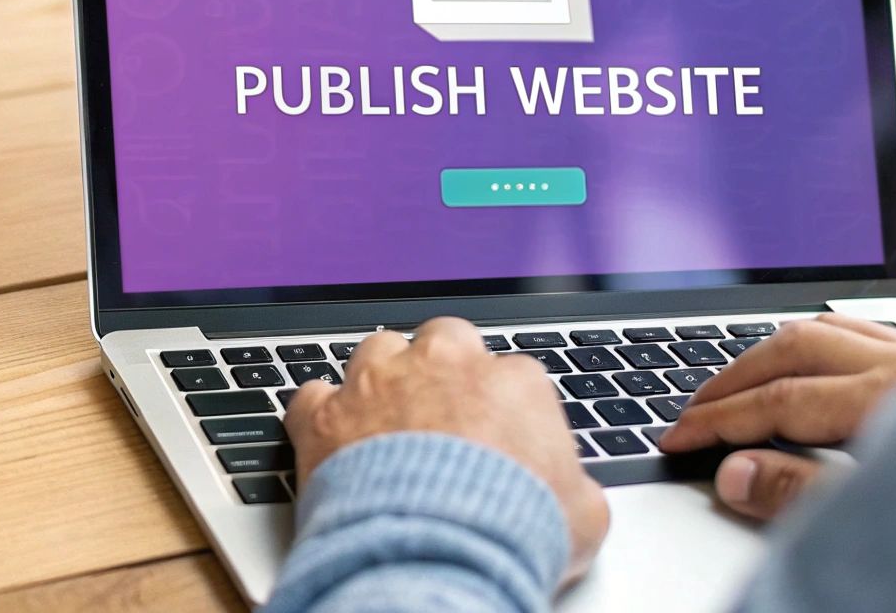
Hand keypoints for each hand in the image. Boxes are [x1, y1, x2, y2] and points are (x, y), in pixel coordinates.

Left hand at [286, 318, 608, 584]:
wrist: (437, 555)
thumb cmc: (513, 533)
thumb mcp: (582, 514)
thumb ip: (575, 483)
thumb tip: (575, 493)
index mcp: (512, 381)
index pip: (508, 373)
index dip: (499, 405)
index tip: (495, 434)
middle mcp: (443, 365)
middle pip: (442, 340)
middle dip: (441, 369)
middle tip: (442, 414)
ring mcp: (378, 383)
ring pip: (376, 351)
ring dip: (380, 380)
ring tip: (384, 421)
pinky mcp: (326, 414)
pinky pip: (313, 395)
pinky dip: (320, 414)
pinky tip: (329, 435)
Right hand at [659, 314, 895, 519]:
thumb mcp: (893, 515)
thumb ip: (810, 495)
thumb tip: (735, 474)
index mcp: (894, 397)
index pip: (776, 403)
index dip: (717, 423)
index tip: (676, 439)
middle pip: (794, 348)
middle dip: (732, 376)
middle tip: (692, 409)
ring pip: (833, 328)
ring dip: (773, 350)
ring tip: (738, 380)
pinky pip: (874, 332)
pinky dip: (829, 342)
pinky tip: (822, 361)